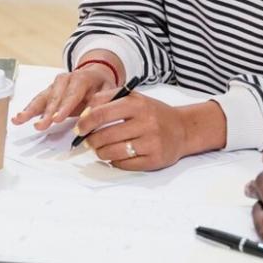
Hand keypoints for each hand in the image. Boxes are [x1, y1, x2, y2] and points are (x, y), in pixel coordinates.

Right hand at [12, 59, 117, 130]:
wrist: (95, 74)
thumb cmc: (101, 85)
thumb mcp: (109, 90)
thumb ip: (103, 101)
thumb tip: (96, 114)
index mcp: (81, 78)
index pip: (72, 94)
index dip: (64, 107)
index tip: (58, 119)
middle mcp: (65, 80)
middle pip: (55, 98)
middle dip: (48, 113)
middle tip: (42, 125)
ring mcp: (54, 86)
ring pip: (42, 98)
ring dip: (31, 110)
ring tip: (20, 119)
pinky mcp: (48, 93)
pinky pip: (37, 101)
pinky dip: (27, 110)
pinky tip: (18, 118)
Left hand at [74, 93, 195, 170]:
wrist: (183, 128)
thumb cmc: (153, 113)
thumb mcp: (134, 98)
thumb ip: (107, 99)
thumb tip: (84, 113)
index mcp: (138, 104)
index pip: (102, 113)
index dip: (85, 123)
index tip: (79, 128)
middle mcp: (146, 123)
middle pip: (105, 136)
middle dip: (91, 141)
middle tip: (88, 141)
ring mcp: (151, 143)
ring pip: (113, 153)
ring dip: (101, 153)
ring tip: (100, 149)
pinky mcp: (155, 160)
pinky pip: (125, 164)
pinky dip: (115, 162)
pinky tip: (115, 156)